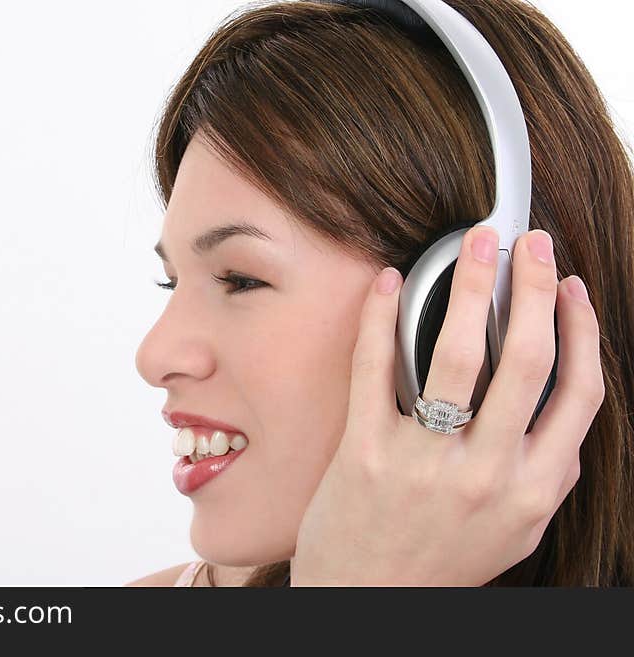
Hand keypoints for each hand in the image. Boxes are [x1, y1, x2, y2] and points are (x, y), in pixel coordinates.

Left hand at [291, 227, 604, 585]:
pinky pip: (376, 368)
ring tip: (474, 244)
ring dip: (469, 285)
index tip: (572, 288)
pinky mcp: (367, 454)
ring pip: (458, 354)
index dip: (582, 329)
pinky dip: (381, 318)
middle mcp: (488, 475)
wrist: (366, 601)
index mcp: (534, 490)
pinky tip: (388, 284)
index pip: (580, 393)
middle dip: (534, 287)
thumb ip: (542, 473)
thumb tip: (560, 407)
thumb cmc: (439, 561)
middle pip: (527, 359)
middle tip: (529, 244)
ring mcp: (426, 463)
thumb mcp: (513, 530)